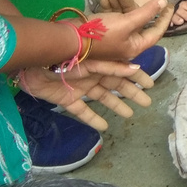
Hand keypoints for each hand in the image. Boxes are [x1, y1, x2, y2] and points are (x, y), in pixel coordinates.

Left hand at [16, 59, 154, 130]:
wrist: (35, 65)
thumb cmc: (66, 58)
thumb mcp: (94, 61)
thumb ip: (114, 67)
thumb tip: (136, 69)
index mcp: (101, 65)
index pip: (124, 72)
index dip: (138, 78)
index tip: (151, 85)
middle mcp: (94, 77)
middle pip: (117, 87)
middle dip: (132, 94)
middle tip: (147, 103)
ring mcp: (82, 89)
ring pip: (103, 99)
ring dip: (117, 106)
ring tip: (130, 115)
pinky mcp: (68, 100)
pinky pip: (83, 112)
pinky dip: (93, 119)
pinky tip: (103, 127)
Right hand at [89, 0, 170, 60]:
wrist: (68, 37)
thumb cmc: (100, 33)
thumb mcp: (126, 22)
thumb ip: (146, 13)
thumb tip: (163, 3)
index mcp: (135, 46)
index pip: (156, 31)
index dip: (164, 18)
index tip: (170, 4)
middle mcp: (127, 43)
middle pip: (139, 22)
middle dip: (136, 6)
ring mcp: (115, 37)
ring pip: (125, 17)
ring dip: (121, 4)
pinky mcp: (103, 30)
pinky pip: (113, 17)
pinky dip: (111, 7)